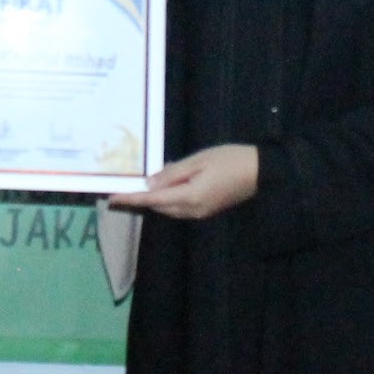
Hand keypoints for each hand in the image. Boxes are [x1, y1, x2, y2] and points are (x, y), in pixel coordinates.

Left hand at [107, 145, 258, 219]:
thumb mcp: (198, 161)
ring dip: (153, 201)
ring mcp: (200, 213)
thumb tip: (149, 183)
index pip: (152, 199)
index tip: (112, 198)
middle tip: (121, 191)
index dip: (131, 199)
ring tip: (136, 190)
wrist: (261, 172)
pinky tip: (162, 189)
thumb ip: (172, 173)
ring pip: (169, 209)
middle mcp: (192, 210)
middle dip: (140, 200)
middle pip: (159, 207)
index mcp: (188, 197)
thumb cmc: (229, 160)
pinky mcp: (206, 210)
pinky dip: (166, 200)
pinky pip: (179, 208)